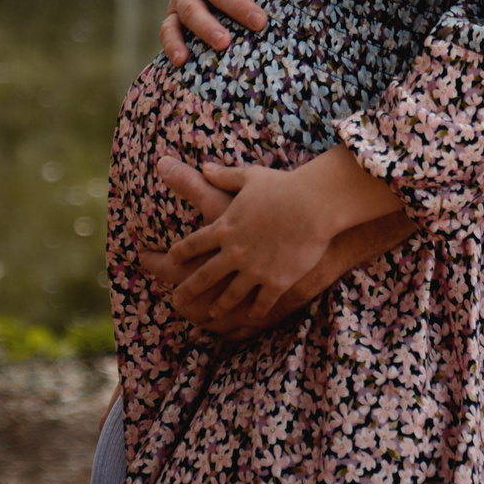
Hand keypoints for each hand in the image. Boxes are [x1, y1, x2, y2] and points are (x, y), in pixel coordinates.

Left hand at [164, 147, 403, 323]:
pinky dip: (255, 311)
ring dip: (219, 307)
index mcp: (224, 227)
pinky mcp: (276, 282)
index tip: (169, 259)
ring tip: (211, 315)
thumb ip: (223, 175)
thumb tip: (204, 167)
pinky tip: (251, 317)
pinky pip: (262, 302)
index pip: (194, 243)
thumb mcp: (248, 177)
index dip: (180, 252)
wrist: (313, 206)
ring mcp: (254, 270)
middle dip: (189, 289)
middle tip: (176, 300)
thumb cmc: (282, 187)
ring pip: (231, 295)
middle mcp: (234, 253)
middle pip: (204, 275)